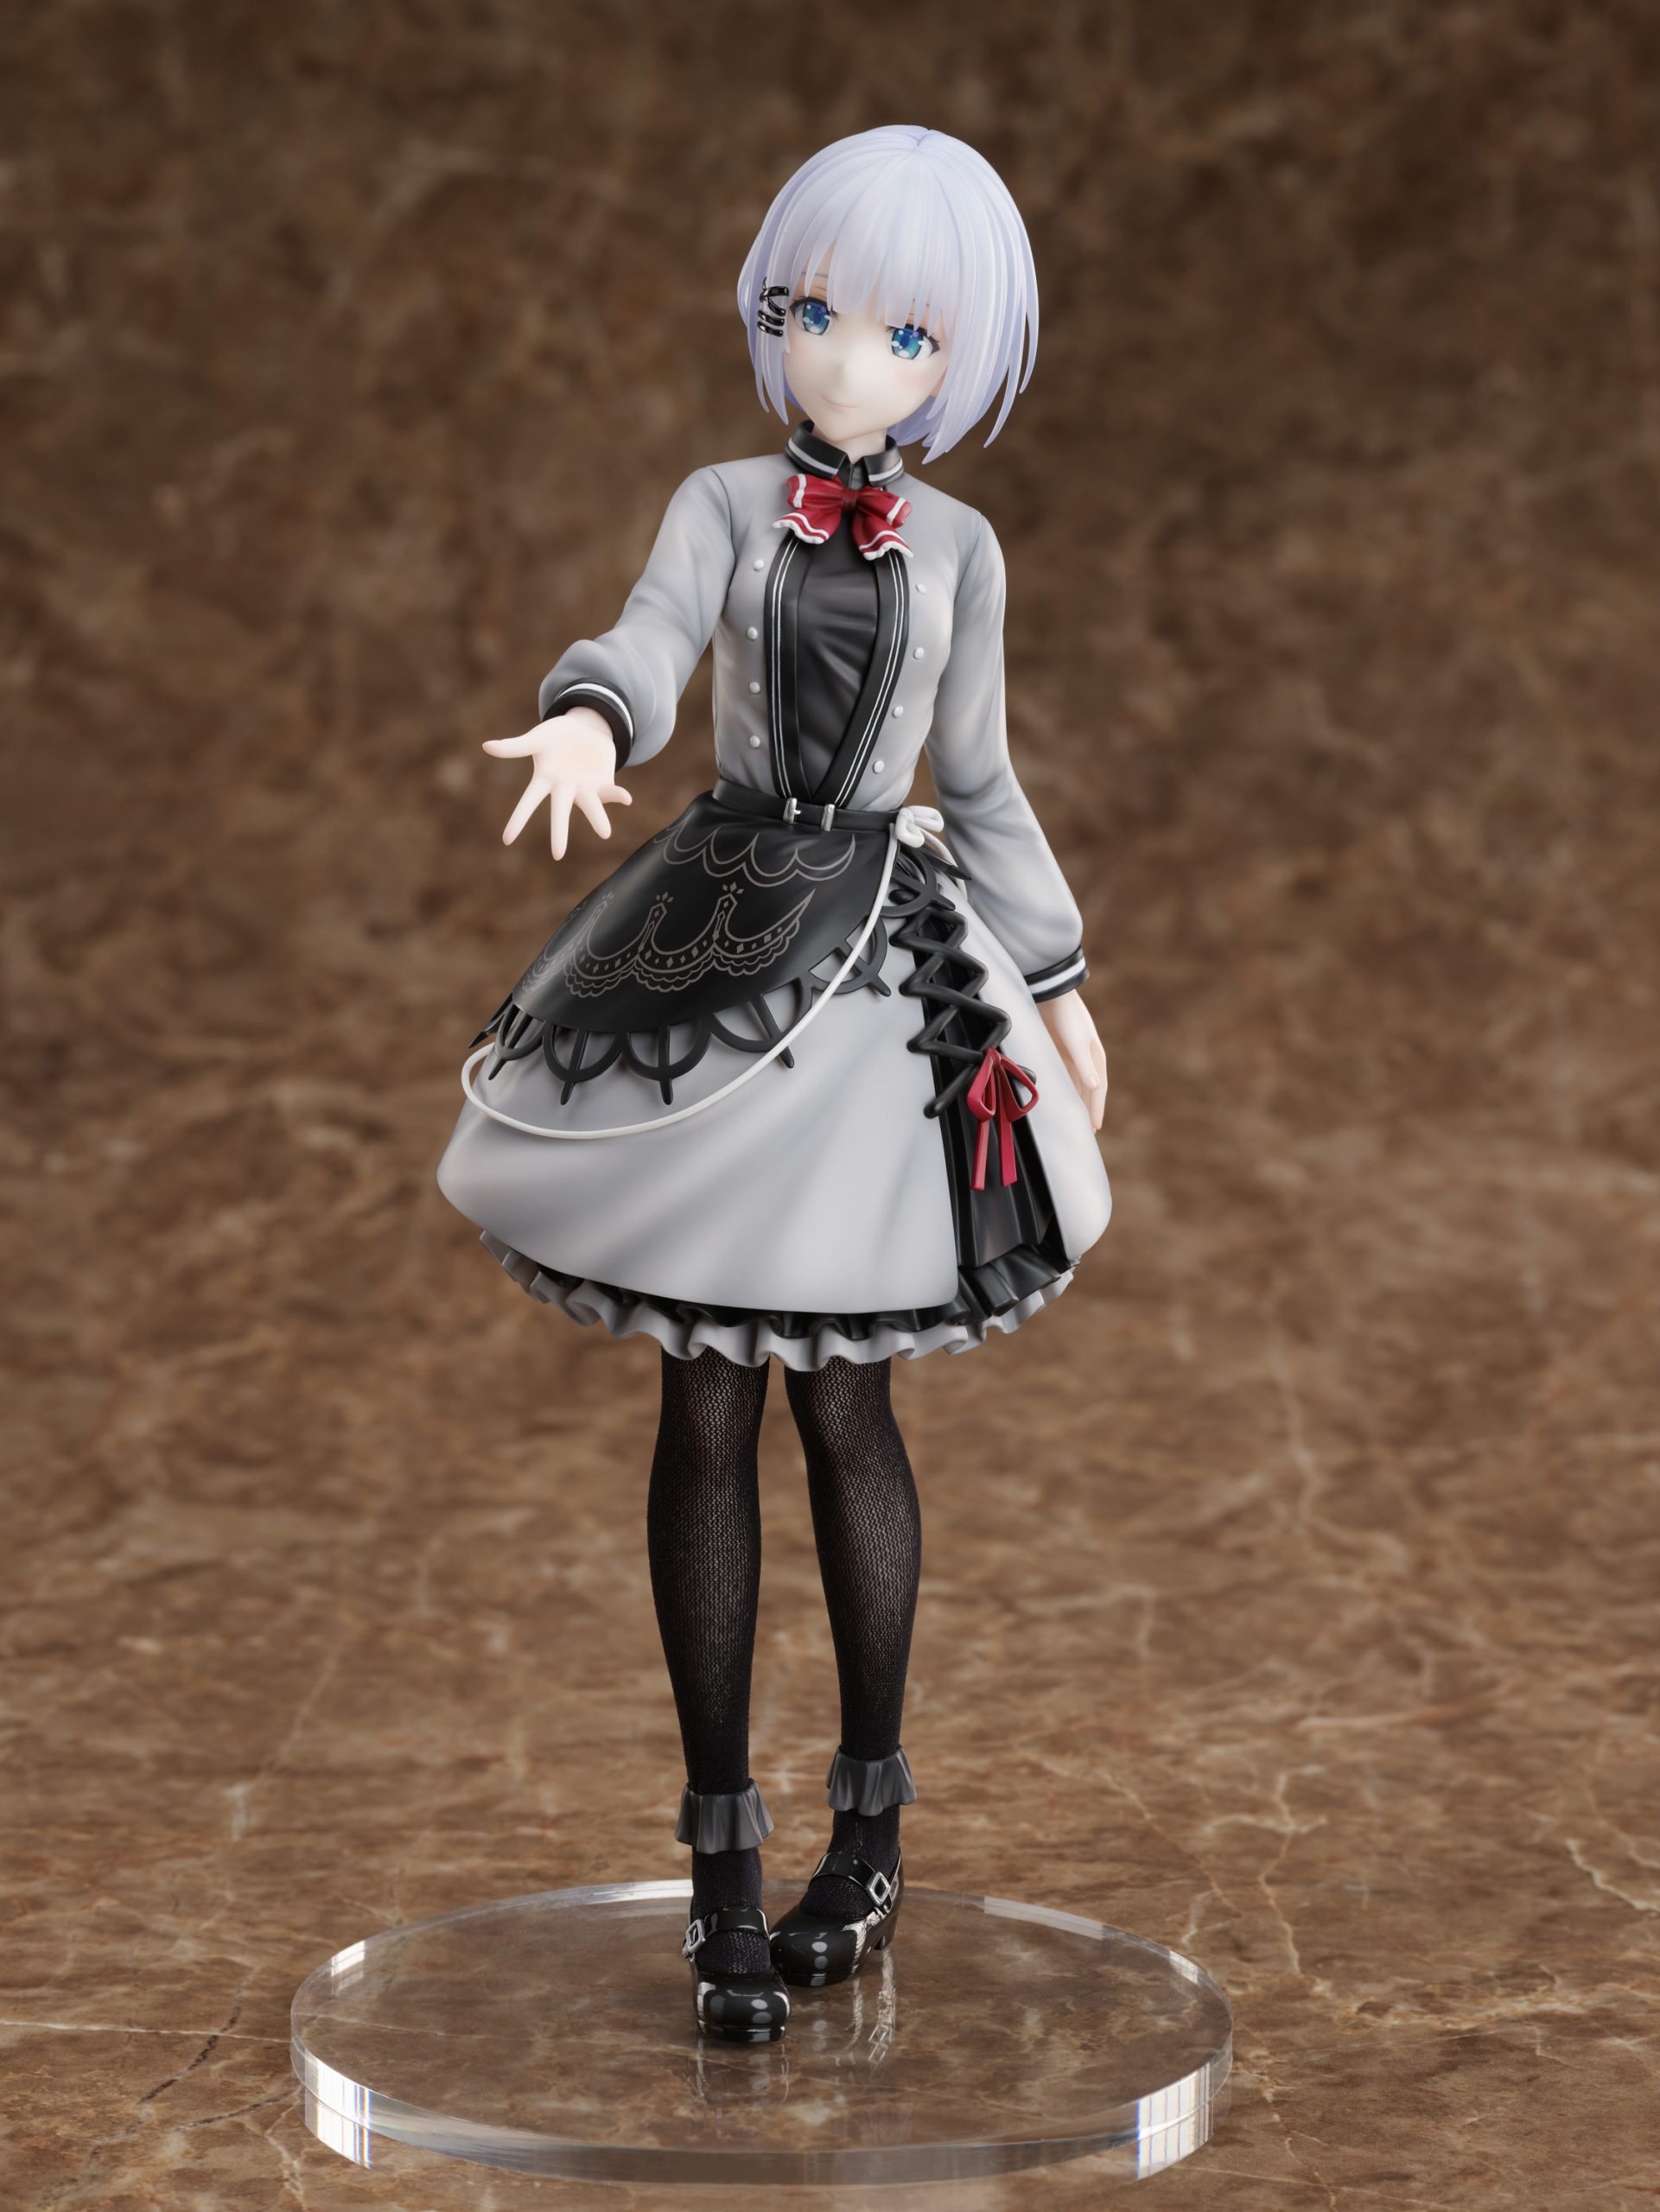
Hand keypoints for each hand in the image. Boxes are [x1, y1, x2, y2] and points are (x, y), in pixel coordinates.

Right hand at [482, 706, 632, 859]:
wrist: (585, 727)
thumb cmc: (555, 736)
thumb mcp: (536, 738)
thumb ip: (514, 747)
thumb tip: (485, 746)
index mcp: (545, 780)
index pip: (528, 802)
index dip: (518, 820)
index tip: (507, 840)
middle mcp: (564, 789)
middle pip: (560, 812)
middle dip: (559, 831)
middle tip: (558, 854)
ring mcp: (585, 788)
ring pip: (590, 805)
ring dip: (597, 817)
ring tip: (605, 833)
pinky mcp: (604, 783)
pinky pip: (611, 792)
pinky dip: (618, 796)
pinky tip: (626, 799)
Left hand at [1038, 988, 1107, 1131]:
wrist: (1052, 995)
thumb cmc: (1067, 1017)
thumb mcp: (1076, 1042)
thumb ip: (1084, 1065)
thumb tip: (1095, 1086)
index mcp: (1096, 1057)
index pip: (1098, 1089)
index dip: (1096, 1108)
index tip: (1094, 1126)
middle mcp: (1087, 1059)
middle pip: (1089, 1090)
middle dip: (1089, 1108)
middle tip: (1087, 1129)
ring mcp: (1073, 1056)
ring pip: (1077, 1085)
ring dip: (1078, 1100)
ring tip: (1076, 1118)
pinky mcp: (1060, 1052)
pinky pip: (1065, 1076)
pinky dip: (1066, 1088)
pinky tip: (1062, 1098)